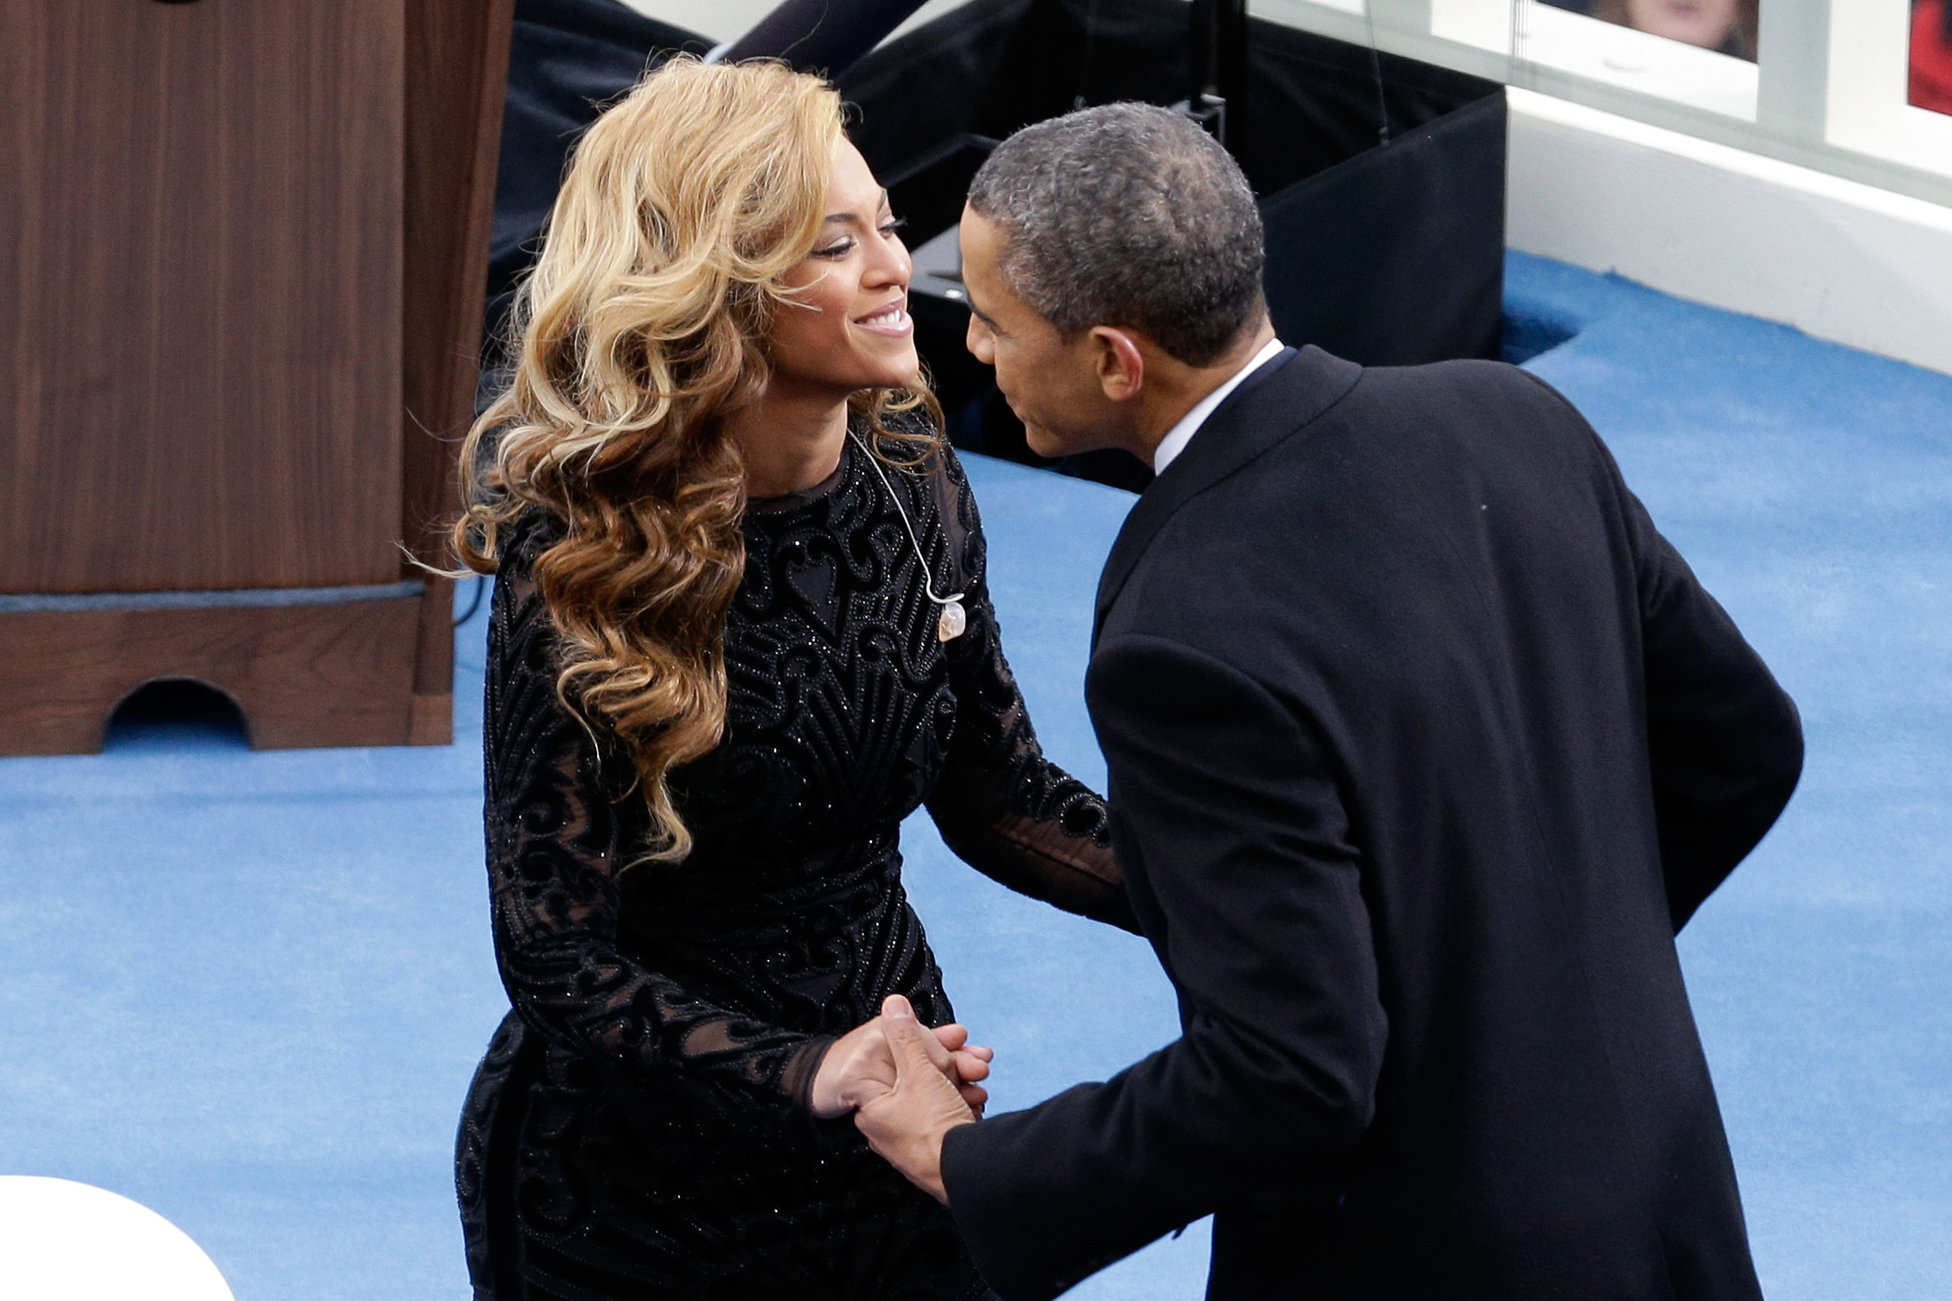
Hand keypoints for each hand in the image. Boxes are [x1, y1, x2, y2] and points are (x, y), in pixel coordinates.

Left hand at [854, 994, 978, 1202]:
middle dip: (949, 1064)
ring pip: (934, 1095)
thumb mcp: (920, 1073)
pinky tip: (976, 1101)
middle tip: (973, 1060)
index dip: (919, 1044)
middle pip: (916, 1077)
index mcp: (871, 1105)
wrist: (967, 1175)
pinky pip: (943, 1115)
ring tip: (979, 1079)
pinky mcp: (930, 1147)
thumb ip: (906, 1037)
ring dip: (960, 1082)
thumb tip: (892, 1005)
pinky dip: (961, 1104)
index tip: (943, 1040)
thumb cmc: (936, 1132)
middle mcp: (885, 1123)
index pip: (890, 1059)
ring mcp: (908, 1137)